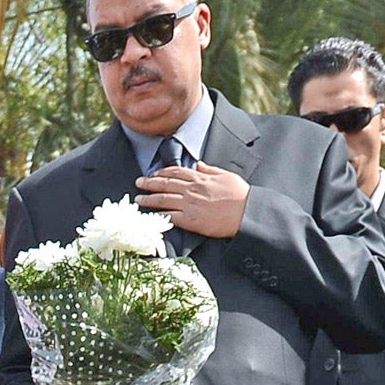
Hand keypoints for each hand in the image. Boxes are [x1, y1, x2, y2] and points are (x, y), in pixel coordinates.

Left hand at [135, 161, 249, 239]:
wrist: (246, 212)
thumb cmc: (239, 194)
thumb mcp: (225, 175)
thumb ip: (209, 169)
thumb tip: (198, 164)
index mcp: (200, 178)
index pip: (176, 172)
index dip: (162, 173)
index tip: (154, 174)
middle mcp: (192, 189)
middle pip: (165, 184)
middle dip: (149, 183)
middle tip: (138, 183)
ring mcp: (190, 205)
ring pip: (164, 200)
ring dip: (149, 199)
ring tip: (139, 199)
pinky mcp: (191, 220)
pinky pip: (171, 217)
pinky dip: (159, 216)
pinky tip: (151, 216)